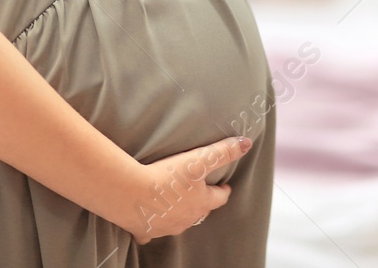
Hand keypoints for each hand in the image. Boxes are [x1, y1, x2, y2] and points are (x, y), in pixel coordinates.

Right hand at [118, 135, 250, 243]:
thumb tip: (246, 143)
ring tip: (175, 203)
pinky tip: (148, 222)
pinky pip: (151, 233)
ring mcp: (166, 228)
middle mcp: (187, 219)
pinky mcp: (146, 231)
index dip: (223, 190)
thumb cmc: (166, 176)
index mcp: (201, 202)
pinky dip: (152, 228)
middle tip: (199, 193)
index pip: (219, 198)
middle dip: (202, 203)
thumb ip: (223, 151)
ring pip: (178, 223)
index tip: (224, 185)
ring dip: (178, 213)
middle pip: (200, 212)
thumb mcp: (198, 159)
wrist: (131, 194)